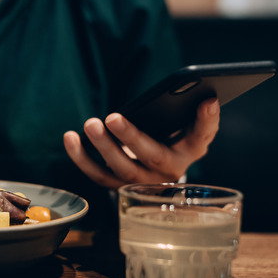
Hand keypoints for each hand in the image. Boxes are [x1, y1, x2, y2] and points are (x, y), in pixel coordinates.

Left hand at [63, 98, 219, 188]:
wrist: (156, 168)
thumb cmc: (169, 136)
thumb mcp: (181, 124)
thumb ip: (185, 111)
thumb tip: (195, 91)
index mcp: (191, 150)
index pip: (202, 136)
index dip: (206, 120)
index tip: (207, 101)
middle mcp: (170, 170)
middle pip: (151, 155)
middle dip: (131, 136)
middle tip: (112, 117)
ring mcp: (144, 182)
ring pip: (122, 168)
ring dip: (103, 147)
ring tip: (89, 124)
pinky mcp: (120, 186)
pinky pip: (99, 175)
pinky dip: (81, 157)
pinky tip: (70, 138)